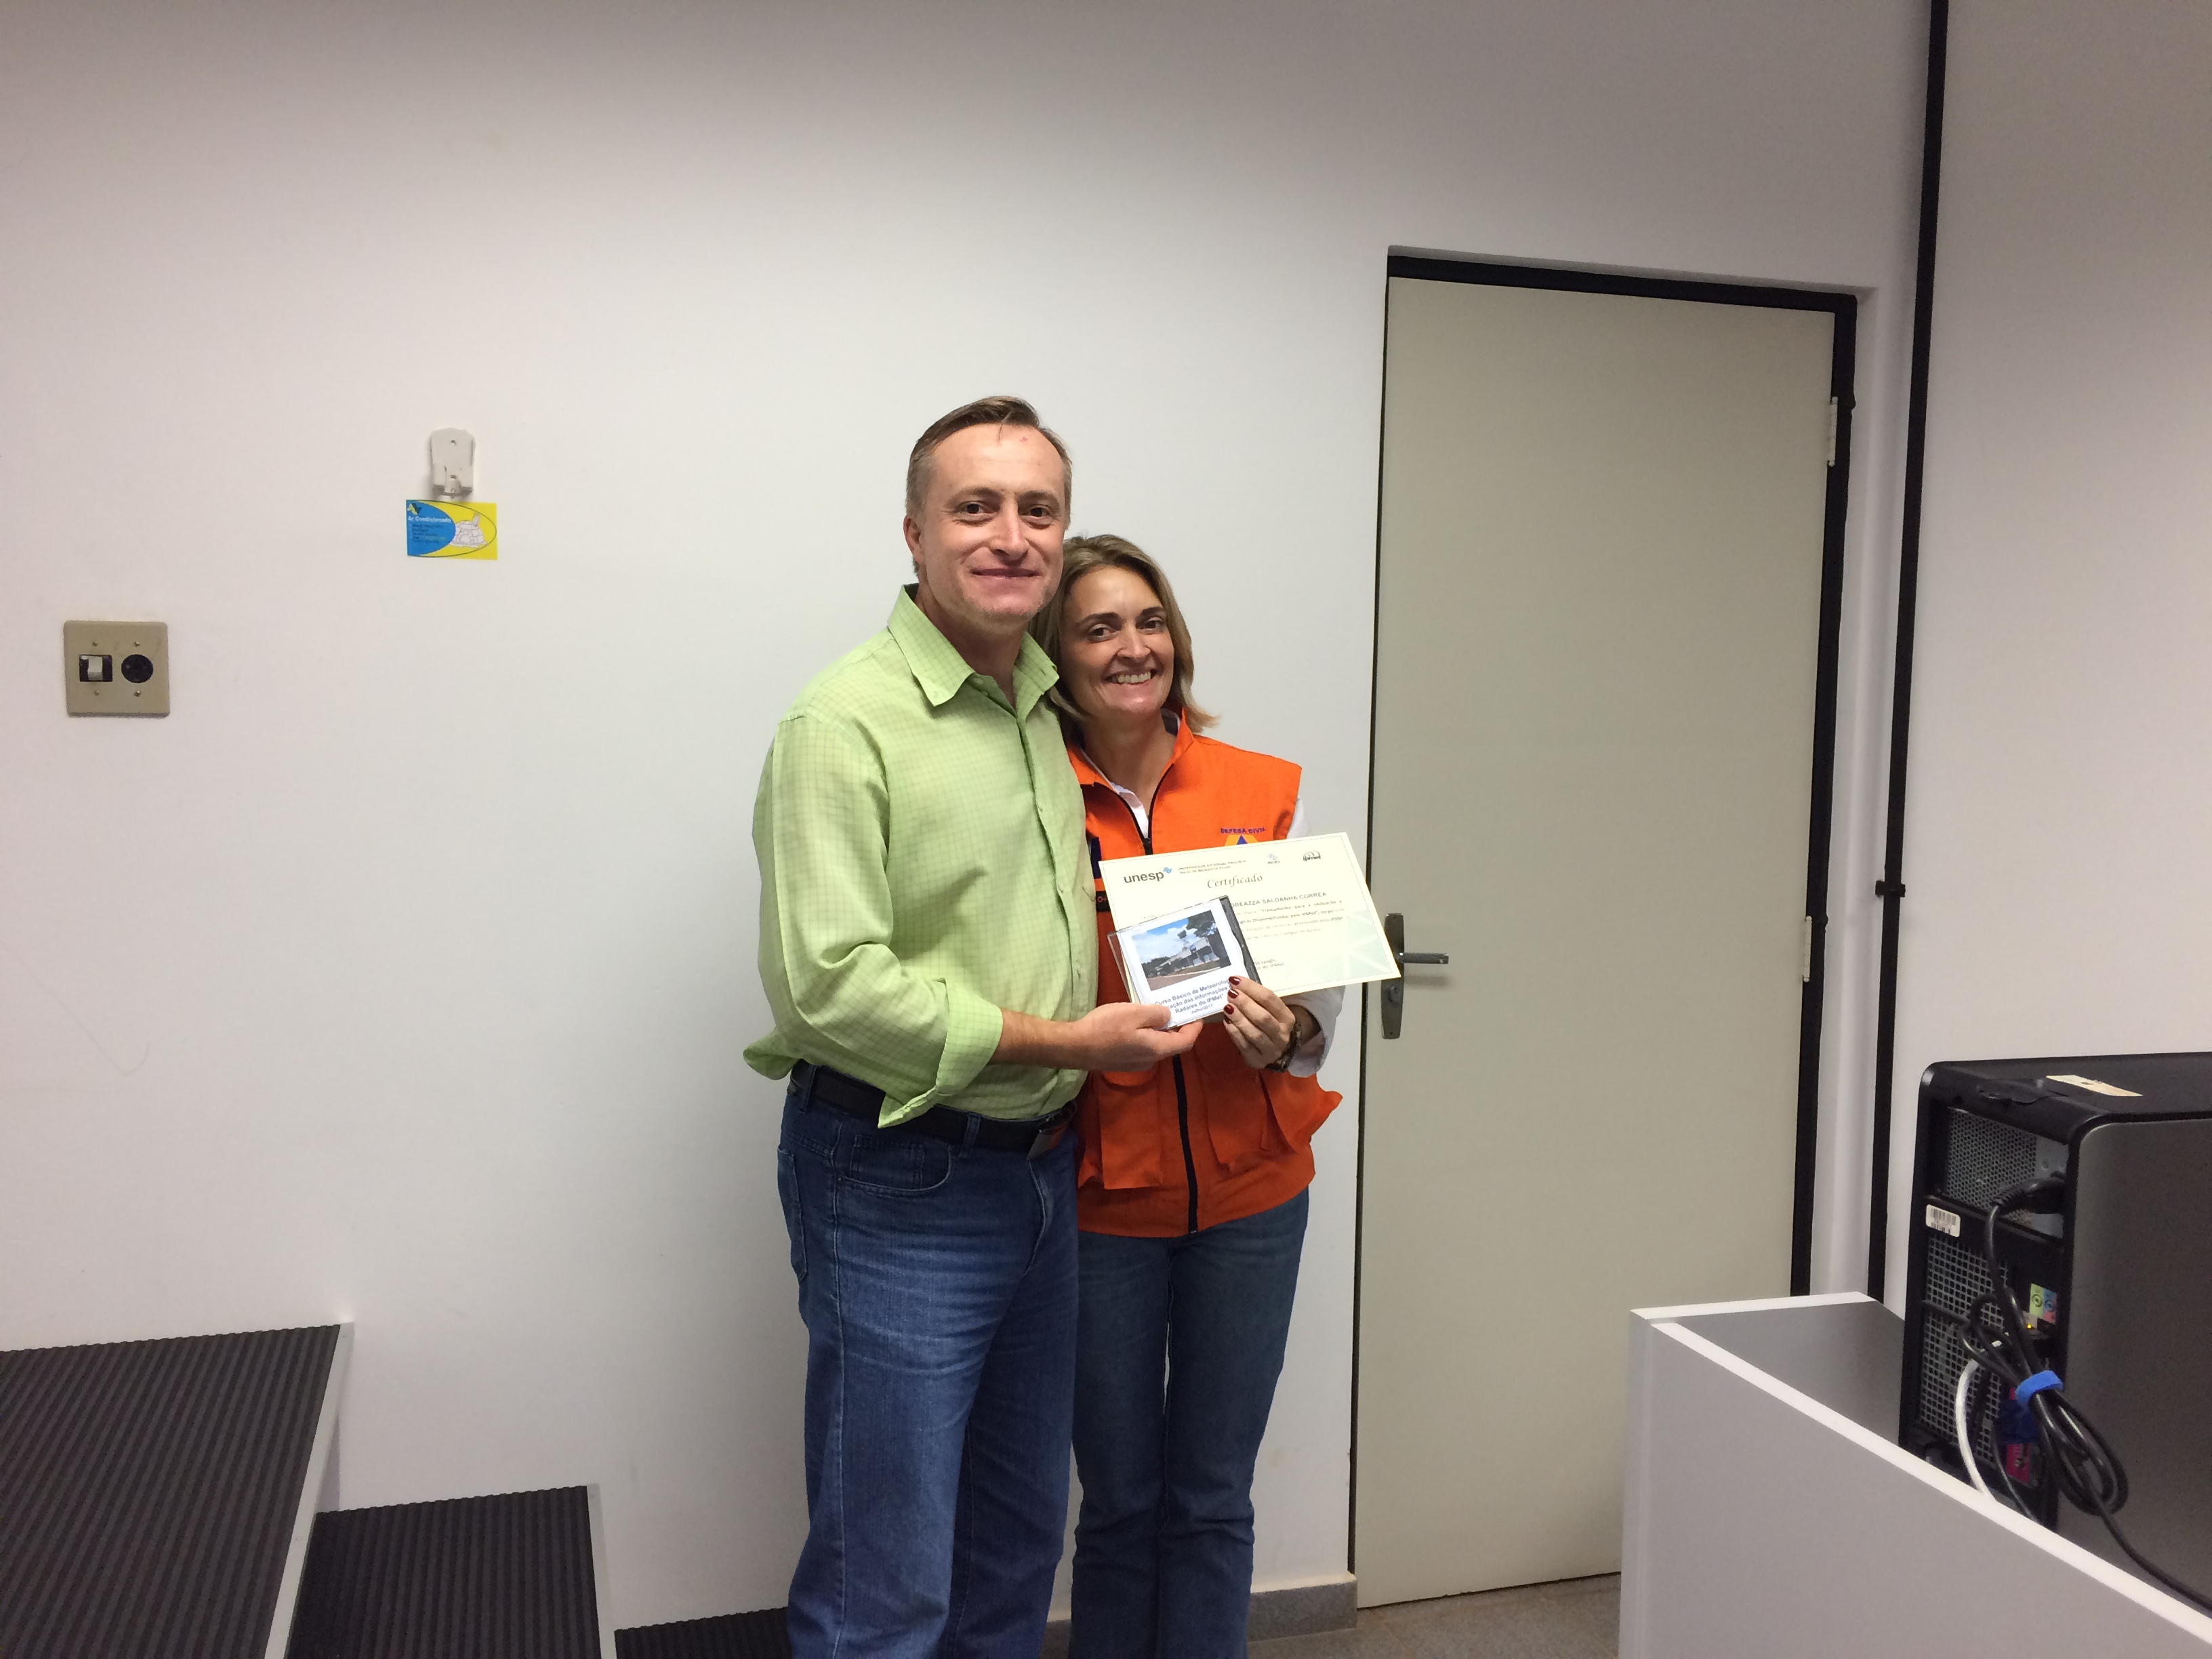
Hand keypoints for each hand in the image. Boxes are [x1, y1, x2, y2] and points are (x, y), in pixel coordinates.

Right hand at [1071, 1000, 1203, 1069]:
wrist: (1075, 1047)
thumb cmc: (1105, 1028)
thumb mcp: (1134, 1012)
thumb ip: (1157, 1014)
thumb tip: (1169, 1016)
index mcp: (1157, 1048)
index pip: (1186, 1041)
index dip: (1195, 1028)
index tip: (1197, 1014)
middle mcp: (1150, 1060)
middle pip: (1171, 1044)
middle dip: (1177, 1027)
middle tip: (1177, 1007)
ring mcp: (1136, 1063)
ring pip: (1156, 1045)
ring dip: (1160, 1030)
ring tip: (1155, 1011)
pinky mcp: (1123, 1062)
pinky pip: (1143, 1047)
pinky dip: (1147, 1035)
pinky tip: (1136, 1023)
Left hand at [1223, 978, 1301, 1070]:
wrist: (1275, 1051)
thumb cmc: (1269, 1024)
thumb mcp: (1270, 1011)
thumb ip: (1257, 1000)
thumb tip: (1236, 984)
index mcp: (1287, 1018)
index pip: (1270, 999)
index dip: (1252, 988)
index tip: (1235, 980)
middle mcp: (1282, 1034)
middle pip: (1263, 1017)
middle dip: (1245, 1004)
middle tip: (1230, 993)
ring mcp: (1271, 1050)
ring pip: (1255, 1033)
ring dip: (1239, 1018)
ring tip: (1227, 1006)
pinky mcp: (1258, 1060)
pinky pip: (1244, 1046)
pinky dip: (1234, 1033)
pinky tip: (1226, 1021)